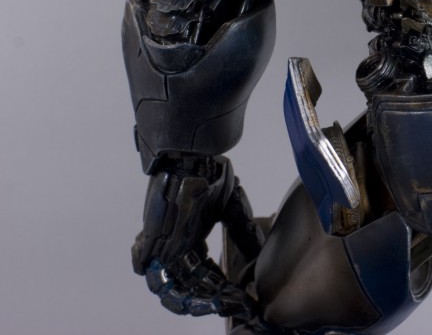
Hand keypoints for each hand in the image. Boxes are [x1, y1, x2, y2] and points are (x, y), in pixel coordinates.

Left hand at [132, 156, 262, 317]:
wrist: (191, 157)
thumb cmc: (209, 177)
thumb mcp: (232, 209)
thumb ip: (244, 232)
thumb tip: (258, 254)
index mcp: (194, 240)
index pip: (203, 272)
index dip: (216, 286)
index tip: (231, 295)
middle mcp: (177, 244)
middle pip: (183, 282)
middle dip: (201, 296)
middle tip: (217, 303)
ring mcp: (162, 241)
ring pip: (164, 279)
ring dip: (180, 292)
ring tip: (197, 298)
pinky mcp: (150, 235)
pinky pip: (143, 263)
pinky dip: (152, 271)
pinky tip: (173, 276)